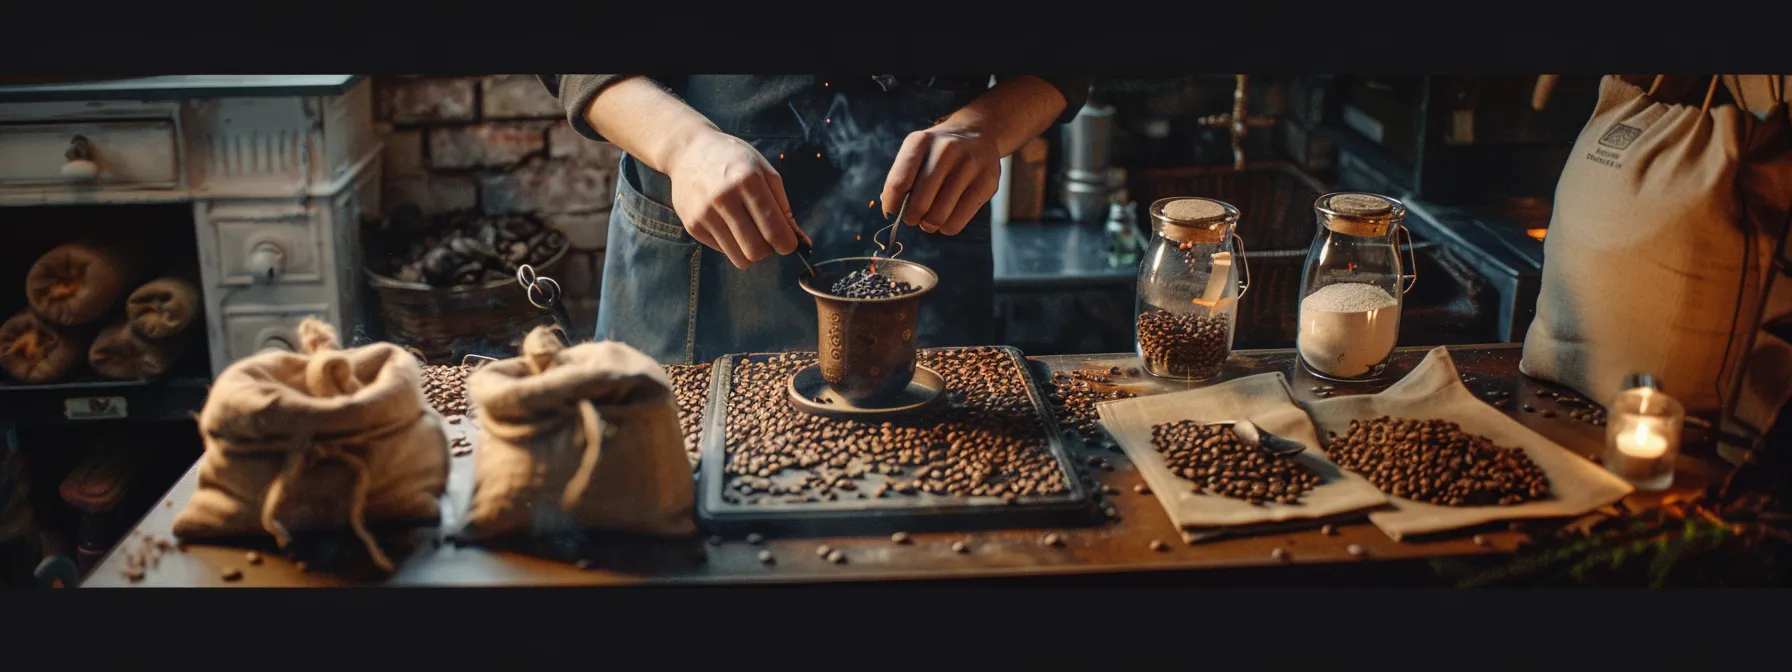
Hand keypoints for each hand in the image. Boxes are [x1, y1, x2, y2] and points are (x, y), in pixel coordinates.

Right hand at [665, 129, 807, 268]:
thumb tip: (802, 241)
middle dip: (768, 250)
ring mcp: (705, 213)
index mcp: (748, 181)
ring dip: (750, 251)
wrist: (688, 151)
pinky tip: (727, 223)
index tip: (788, 243)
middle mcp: (724, 198)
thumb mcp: (764, 171)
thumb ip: (783, 207)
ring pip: (739, 258)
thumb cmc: (734, 160)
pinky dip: (731, 244)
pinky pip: (722, 251)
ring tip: (749, 232)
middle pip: (756, 251)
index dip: (787, 244)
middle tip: (767, 237)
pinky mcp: (692, 225)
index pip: (774, 230)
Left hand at [880, 125, 1001, 235]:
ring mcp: (969, 165)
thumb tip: (891, 210)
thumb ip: (901, 177)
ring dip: (929, 224)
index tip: (891, 213)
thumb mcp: (917, 152)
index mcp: (921, 141)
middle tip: (914, 218)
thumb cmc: (939, 151)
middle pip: (919, 203)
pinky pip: (958, 221)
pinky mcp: (987, 182)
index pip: (899, 183)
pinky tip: (947, 220)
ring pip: (939, 215)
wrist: (978, 132)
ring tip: (930, 219)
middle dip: (911, 218)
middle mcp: (946, 149)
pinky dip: (947, 228)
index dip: (892, 205)